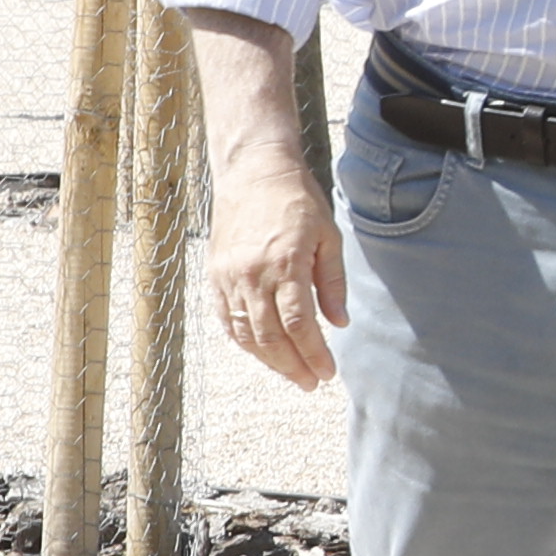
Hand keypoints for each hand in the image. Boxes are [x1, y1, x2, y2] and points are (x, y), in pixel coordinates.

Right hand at [211, 165, 342, 394]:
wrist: (252, 172)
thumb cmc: (297, 202)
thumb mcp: (328, 236)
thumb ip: (333, 282)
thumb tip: (340, 324)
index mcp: (286, 264)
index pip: (299, 325)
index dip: (314, 355)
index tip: (328, 373)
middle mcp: (253, 275)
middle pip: (271, 337)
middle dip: (293, 367)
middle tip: (312, 383)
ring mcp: (229, 277)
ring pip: (246, 334)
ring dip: (269, 361)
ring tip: (292, 373)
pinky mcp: (215, 276)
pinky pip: (226, 320)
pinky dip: (244, 342)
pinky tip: (262, 353)